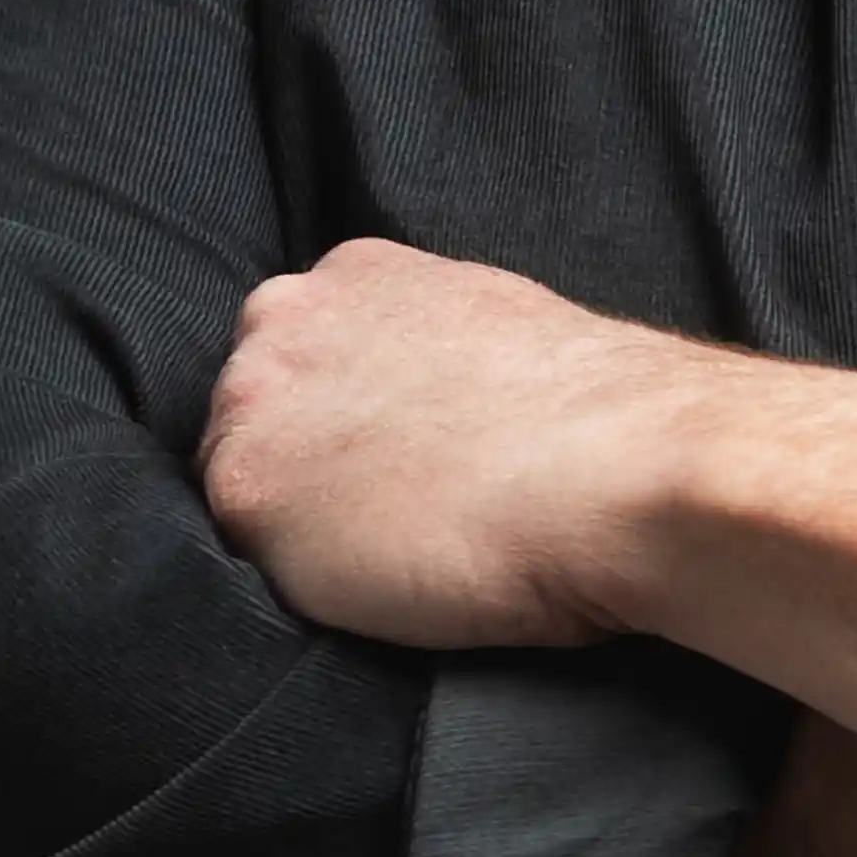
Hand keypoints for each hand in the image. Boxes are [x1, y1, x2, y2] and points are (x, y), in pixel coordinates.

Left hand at [200, 238, 682, 646]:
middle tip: (389, 511)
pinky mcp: (248, 492)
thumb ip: (422, 347)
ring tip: (392, 553)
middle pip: (249, 412)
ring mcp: (255, 403)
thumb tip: (414, 403)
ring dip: (295, 524)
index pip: (299, 356)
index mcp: (353, 272)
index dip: (337, 420)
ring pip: (238, 483)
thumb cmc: (591, 416)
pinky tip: (378, 583)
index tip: (385, 460)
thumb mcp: (494, 332)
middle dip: (302, 462)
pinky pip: (244, 558)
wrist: (618, 468)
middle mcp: (284, 319)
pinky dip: (302, 584)